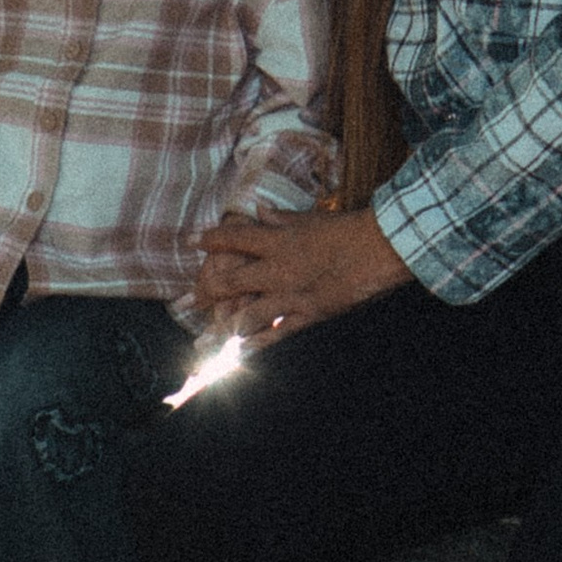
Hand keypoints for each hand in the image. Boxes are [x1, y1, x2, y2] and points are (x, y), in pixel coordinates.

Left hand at [194, 204, 409, 349]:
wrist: (381, 247)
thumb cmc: (348, 228)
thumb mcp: (311, 218)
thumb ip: (281, 217)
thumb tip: (258, 208)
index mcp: (278, 239)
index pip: (233, 238)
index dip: (209, 239)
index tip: (189, 241)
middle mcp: (278, 268)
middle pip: (229, 282)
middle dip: (202, 294)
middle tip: (180, 305)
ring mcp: (292, 294)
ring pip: (247, 315)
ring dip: (224, 328)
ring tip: (204, 340)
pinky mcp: (309, 314)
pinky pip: (277, 333)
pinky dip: (257, 344)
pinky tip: (240, 353)